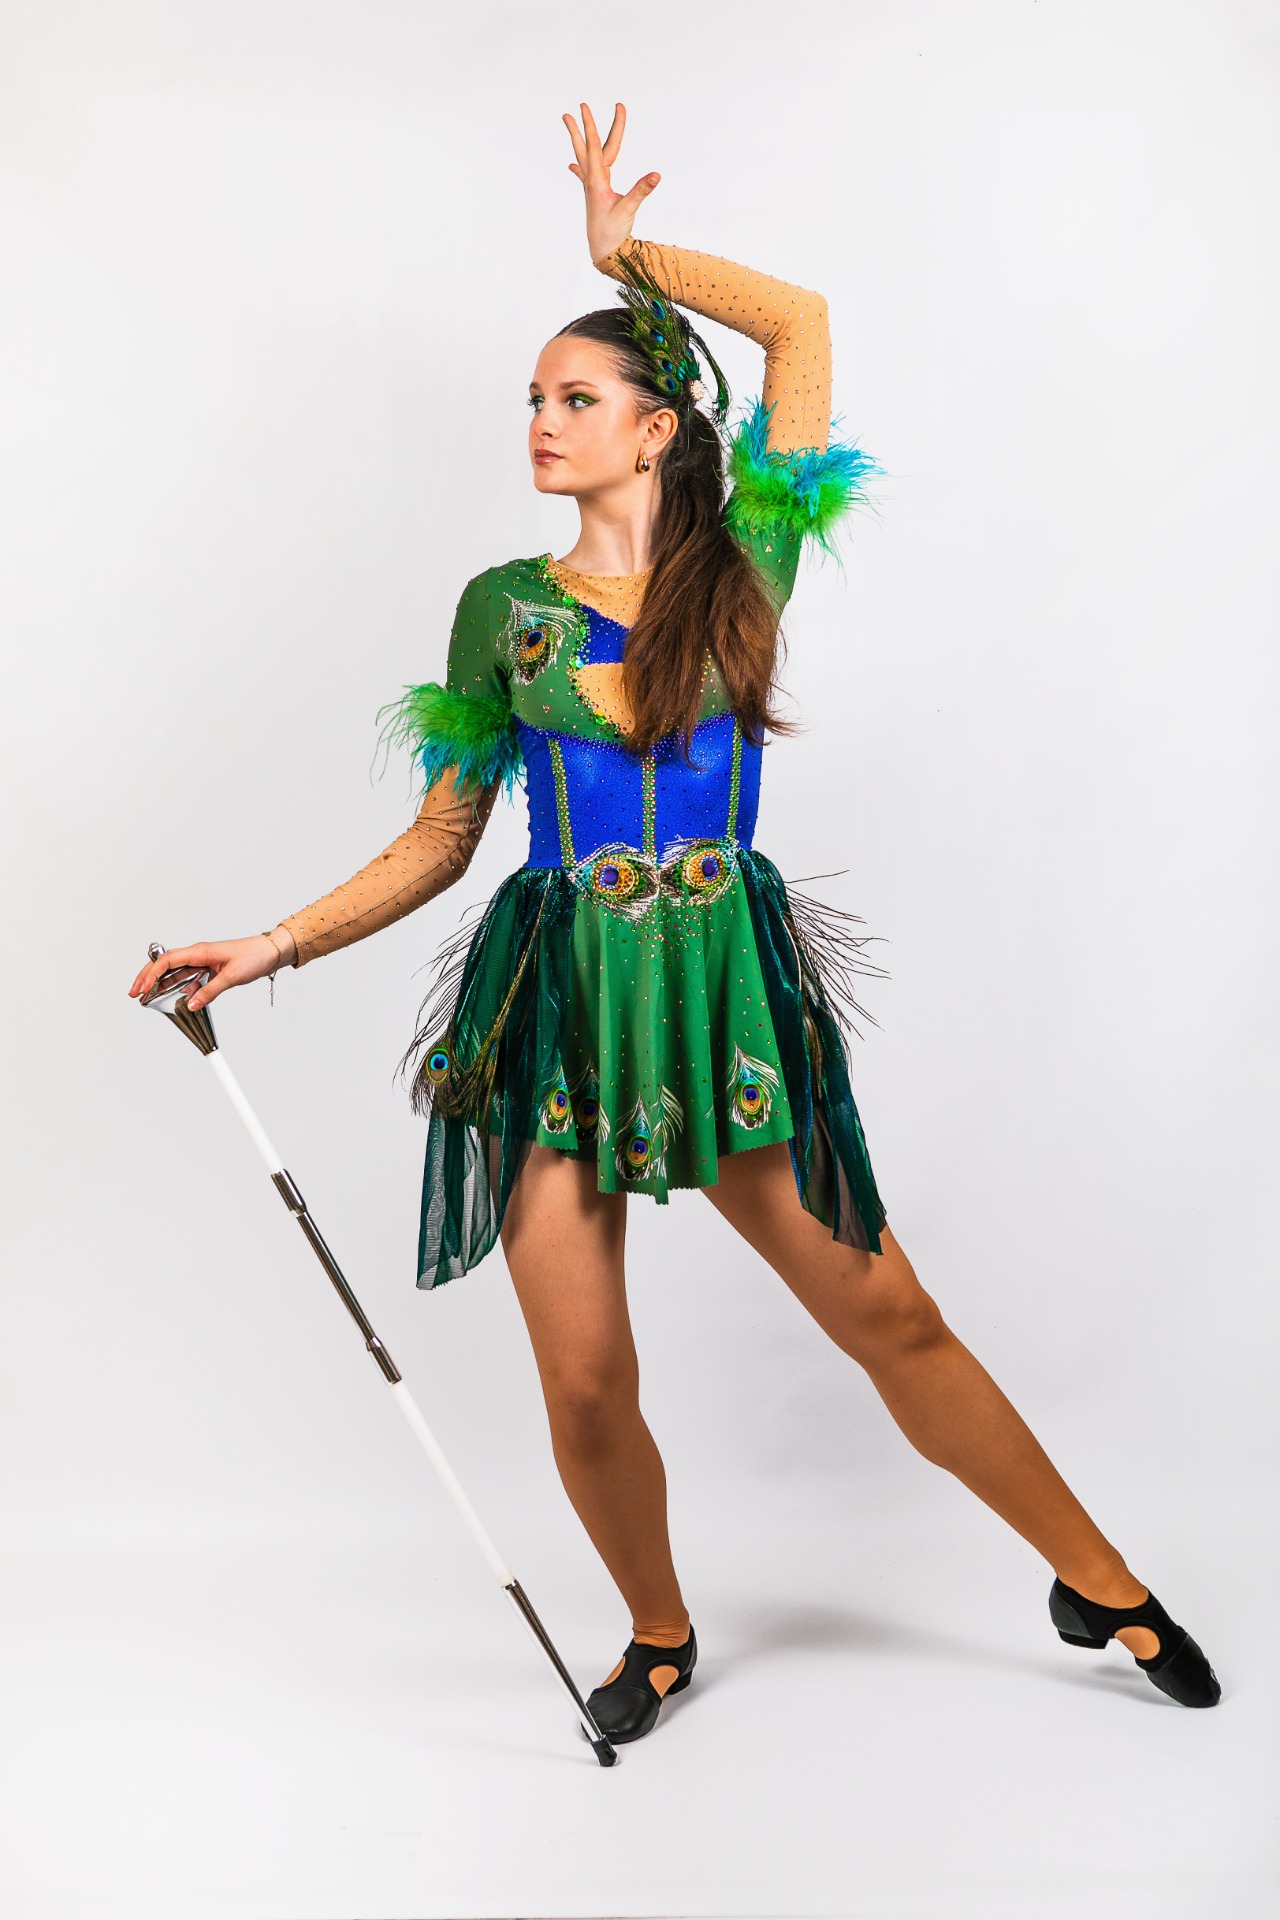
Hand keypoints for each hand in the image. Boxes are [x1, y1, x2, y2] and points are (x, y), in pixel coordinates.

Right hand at [127, 929, 295, 1013]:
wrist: (272, 951)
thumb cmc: (255, 956)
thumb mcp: (232, 976)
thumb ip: (210, 991)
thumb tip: (191, 1005)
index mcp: (200, 951)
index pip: (167, 961)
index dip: (151, 975)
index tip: (140, 989)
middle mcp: (198, 954)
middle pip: (164, 965)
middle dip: (148, 978)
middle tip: (135, 994)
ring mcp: (203, 961)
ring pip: (175, 972)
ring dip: (161, 984)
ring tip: (148, 998)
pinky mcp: (210, 968)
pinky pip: (188, 978)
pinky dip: (179, 988)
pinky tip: (176, 999)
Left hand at [562, 101, 659, 265]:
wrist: (603, 253)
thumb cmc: (612, 233)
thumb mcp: (629, 210)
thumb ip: (642, 190)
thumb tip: (657, 174)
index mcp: (597, 180)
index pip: (594, 146)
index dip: (590, 125)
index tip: (584, 106)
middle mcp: (592, 180)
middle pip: (590, 146)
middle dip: (585, 125)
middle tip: (579, 105)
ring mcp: (592, 187)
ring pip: (587, 156)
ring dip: (580, 138)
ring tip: (569, 122)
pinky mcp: (595, 195)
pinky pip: (586, 175)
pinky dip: (580, 167)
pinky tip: (572, 165)